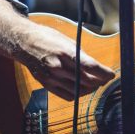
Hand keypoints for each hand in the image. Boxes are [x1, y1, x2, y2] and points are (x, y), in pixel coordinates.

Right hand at [0, 0, 115, 101]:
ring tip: (94, 83)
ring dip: (89, 88)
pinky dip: (77, 93)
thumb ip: (80, 54)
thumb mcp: (66, 40)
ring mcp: (52, 77)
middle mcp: (59, 67)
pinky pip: (67, 95)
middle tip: (104, 78)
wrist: (23, 43)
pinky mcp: (47, 84)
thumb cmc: (46, 38)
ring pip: (78, 90)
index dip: (103, 73)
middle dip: (99, 81)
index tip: (111, 75)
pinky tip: (80, 87)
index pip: (90, 67)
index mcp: (65, 52)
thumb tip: (94, 66)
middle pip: (86, 81)